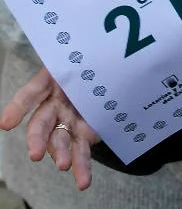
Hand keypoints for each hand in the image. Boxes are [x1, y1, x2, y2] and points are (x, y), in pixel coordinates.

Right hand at [0, 66, 98, 189]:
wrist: (111, 68)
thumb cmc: (92, 62)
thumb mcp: (87, 60)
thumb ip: (85, 68)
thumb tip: (100, 80)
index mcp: (50, 84)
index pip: (30, 94)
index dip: (18, 108)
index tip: (7, 124)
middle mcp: (55, 105)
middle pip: (41, 124)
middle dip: (38, 140)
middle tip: (36, 154)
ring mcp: (69, 119)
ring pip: (60, 141)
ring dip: (62, 155)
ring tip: (64, 166)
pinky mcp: (85, 131)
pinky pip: (81, 149)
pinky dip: (82, 165)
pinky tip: (83, 180)